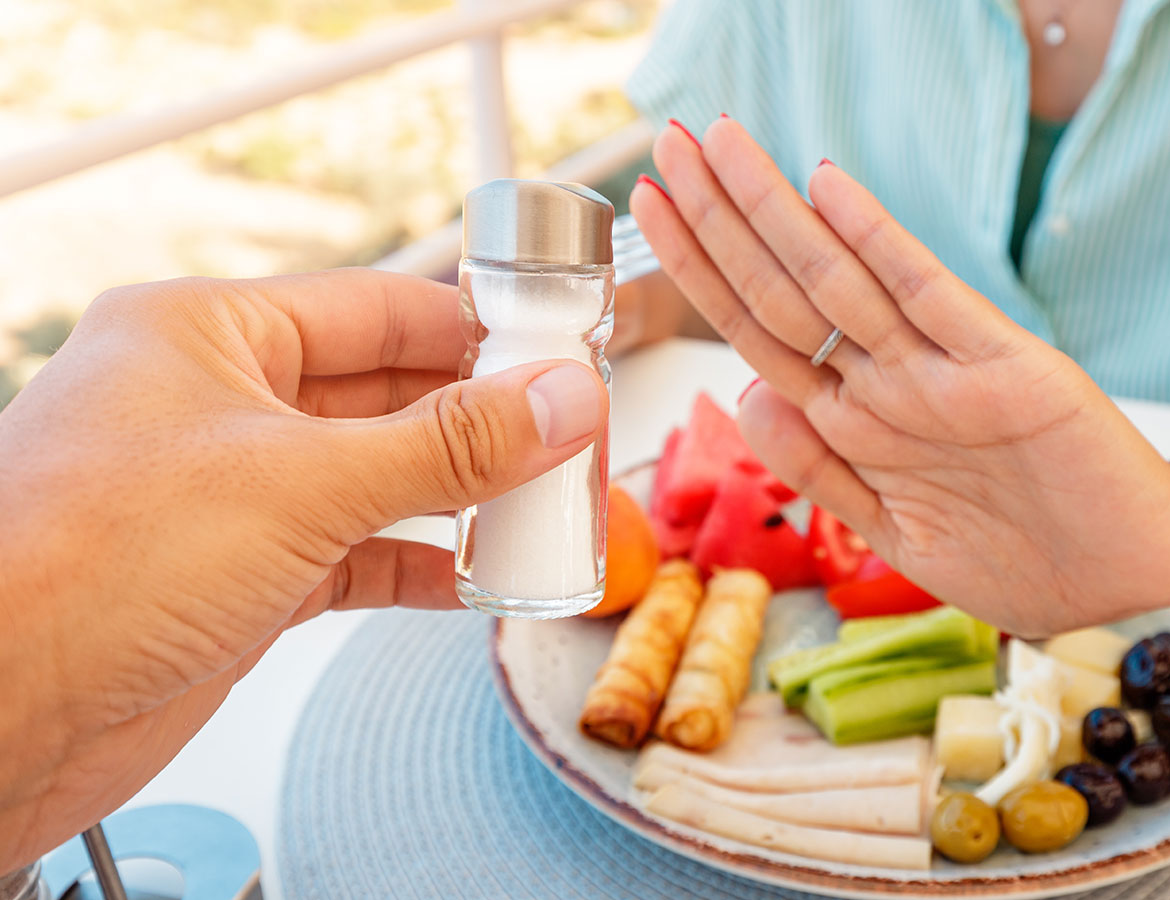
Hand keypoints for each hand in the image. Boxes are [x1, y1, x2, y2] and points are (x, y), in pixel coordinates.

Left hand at [0, 269, 606, 867]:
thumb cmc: (80, 566)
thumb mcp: (301, 483)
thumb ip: (447, 445)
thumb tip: (554, 401)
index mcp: (209, 335)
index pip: (378, 307)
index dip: (476, 328)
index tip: (557, 351)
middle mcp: (219, 406)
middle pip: (388, 394)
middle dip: (481, 420)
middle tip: (566, 435)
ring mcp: (230, 496)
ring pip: (379, 478)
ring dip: (459, 498)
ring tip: (541, 506)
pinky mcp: (241, 578)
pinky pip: (358, 554)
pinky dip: (419, 565)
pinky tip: (474, 577)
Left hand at [630, 119, 1169, 636]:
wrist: (1138, 572)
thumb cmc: (1023, 553)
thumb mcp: (898, 530)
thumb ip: (823, 472)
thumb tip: (744, 393)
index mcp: (861, 423)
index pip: (759, 330)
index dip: (700, 272)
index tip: (650, 212)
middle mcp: (892, 385)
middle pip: (785, 291)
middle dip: (718, 220)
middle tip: (666, 144)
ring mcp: (947, 375)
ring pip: (839, 284)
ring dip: (772, 214)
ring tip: (718, 145)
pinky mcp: (1012, 372)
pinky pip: (932, 300)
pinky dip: (882, 244)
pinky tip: (829, 188)